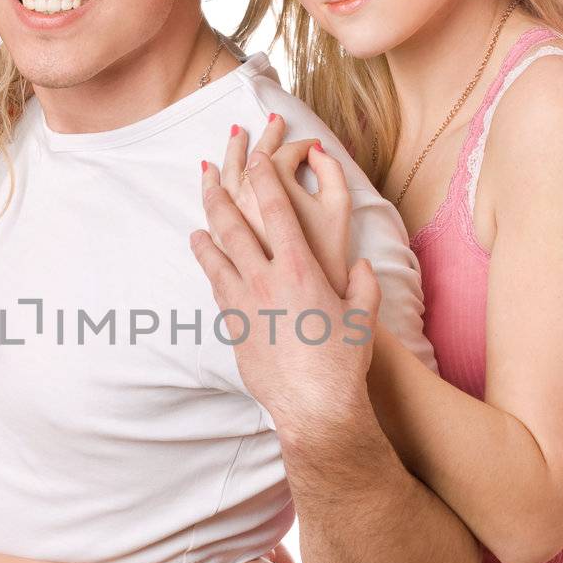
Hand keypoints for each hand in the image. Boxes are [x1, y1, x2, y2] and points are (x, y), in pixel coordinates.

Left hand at [191, 149, 382, 432]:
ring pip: (216, 256)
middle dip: (219, 193)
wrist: (314, 405)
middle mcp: (265, 279)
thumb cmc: (342, 359)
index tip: (255, 157)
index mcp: (300, 267)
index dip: (263, 177)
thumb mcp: (363, 314)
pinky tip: (208, 263)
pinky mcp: (233, 327)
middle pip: (233, 225)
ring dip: (206, 231)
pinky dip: (210, 269)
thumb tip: (361, 266)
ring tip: (199, 219)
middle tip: (208, 172)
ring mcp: (244, 304)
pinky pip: (216, 288)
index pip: (275, 208)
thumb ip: (362, 282)